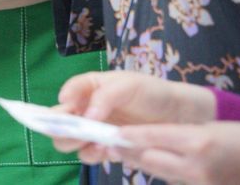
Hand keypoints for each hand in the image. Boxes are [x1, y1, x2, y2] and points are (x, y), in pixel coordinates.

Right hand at [53, 71, 215, 161]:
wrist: (179, 117)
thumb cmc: (152, 93)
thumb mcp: (129, 85)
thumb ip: (105, 96)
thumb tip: (86, 116)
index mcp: (89, 87)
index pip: (67, 93)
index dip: (63, 100)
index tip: (68, 108)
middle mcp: (87, 109)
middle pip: (60, 121)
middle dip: (62, 128)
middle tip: (76, 133)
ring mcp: (95, 130)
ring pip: (70, 141)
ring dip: (77, 143)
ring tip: (95, 143)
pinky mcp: (106, 148)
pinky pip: (90, 154)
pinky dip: (93, 154)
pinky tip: (106, 151)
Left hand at [111, 122, 239, 184]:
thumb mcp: (212, 129)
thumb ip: (181, 135)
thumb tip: (148, 137)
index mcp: (199, 141)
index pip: (154, 137)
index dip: (131, 135)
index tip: (114, 132)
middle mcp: (197, 165)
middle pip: (150, 159)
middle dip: (130, 150)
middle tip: (111, 142)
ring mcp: (200, 183)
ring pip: (159, 172)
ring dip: (142, 162)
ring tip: (122, 152)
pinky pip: (175, 181)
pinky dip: (163, 172)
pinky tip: (153, 163)